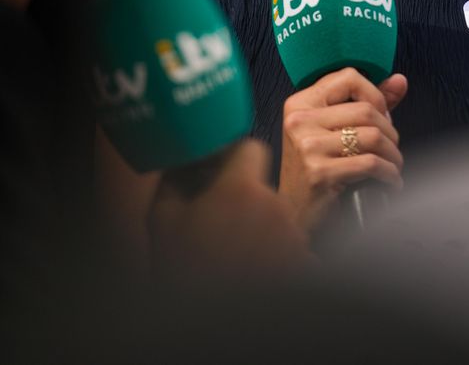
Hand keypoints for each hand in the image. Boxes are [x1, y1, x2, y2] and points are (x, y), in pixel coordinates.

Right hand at [148, 138, 309, 284]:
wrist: (206, 322)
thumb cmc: (183, 270)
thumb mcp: (162, 219)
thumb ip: (174, 178)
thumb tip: (182, 159)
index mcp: (243, 188)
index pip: (251, 148)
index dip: (233, 157)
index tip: (218, 172)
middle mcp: (276, 205)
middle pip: (262, 187)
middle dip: (242, 198)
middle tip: (217, 221)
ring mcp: (294, 235)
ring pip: (275, 217)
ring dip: (258, 226)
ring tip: (231, 253)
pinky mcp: (303, 262)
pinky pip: (289, 246)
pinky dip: (273, 254)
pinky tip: (250, 269)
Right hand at [279, 67, 407, 231]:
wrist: (295, 215)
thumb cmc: (316, 169)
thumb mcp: (333, 130)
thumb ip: (366, 102)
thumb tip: (400, 80)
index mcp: (300, 103)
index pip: (348, 77)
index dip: (375, 93)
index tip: (383, 113)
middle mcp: (299, 120)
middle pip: (366, 110)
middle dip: (390, 130)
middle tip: (391, 147)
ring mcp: (307, 147)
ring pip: (373, 136)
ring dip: (393, 153)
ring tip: (393, 164)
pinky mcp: (319, 173)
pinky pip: (370, 163)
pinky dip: (390, 173)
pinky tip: (391, 180)